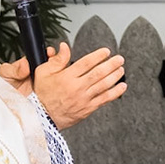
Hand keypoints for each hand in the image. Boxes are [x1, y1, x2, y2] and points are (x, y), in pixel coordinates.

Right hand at [5, 43, 126, 128]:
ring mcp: (84, 98)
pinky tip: (122, 86)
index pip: (86, 63)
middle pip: (98, 73)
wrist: (42, 116)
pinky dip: (115, 92)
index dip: (98, 56)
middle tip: (119, 59)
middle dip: (111, 64)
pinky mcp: (88, 108)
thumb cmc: (42, 94)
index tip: (106, 51)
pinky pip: (105, 99)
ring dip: (115, 76)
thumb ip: (57, 59)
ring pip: (103, 85)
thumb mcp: (43, 73)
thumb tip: (64, 47)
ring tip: (121, 69)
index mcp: (66, 77)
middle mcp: (77, 87)